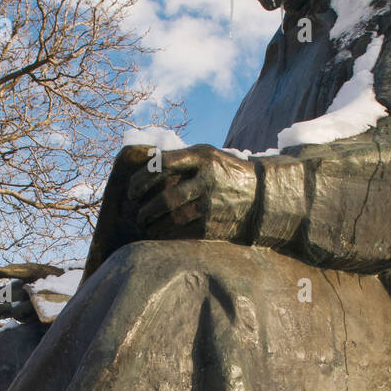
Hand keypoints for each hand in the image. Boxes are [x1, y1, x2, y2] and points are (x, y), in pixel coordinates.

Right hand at [0, 261, 63, 321]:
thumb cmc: (49, 275)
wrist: (73, 281)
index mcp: (10, 293)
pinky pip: (26, 313)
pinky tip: (14, 304)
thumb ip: (9, 270)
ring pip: (8, 314)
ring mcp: (27, 311)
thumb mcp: (28, 270)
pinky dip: (20, 308)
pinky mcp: (39, 314)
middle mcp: (15, 304)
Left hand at [126, 145, 256, 242]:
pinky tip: (160, 234)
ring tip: (146, 226)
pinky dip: (167, 235)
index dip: (141, 180)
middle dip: (146, 210)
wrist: (258, 195)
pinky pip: (183, 232)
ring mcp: (211, 204)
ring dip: (153, 225)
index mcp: (201, 157)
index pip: (162, 165)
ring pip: (172, 219)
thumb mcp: (207, 155)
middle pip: (165, 198)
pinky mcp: (214, 224)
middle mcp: (207, 179)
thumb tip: (144, 165)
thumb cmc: (223, 172)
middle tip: (138, 214)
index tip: (132, 191)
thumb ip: (180, 158)